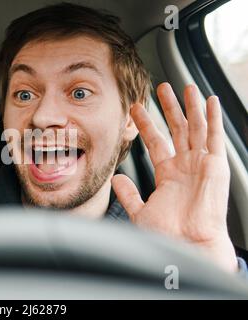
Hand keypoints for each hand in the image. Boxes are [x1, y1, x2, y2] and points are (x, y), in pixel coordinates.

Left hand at [112, 83, 237, 272]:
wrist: (187, 244)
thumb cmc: (167, 233)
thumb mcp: (141, 209)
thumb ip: (128, 193)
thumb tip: (116, 179)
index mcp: (168, 175)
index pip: (155, 141)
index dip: (146, 124)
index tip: (135, 108)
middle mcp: (185, 166)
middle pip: (176, 129)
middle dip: (169, 108)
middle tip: (161, 88)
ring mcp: (201, 164)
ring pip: (195, 127)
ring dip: (190, 106)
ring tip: (184, 86)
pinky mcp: (217, 166)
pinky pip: (215, 137)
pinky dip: (213, 118)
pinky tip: (210, 101)